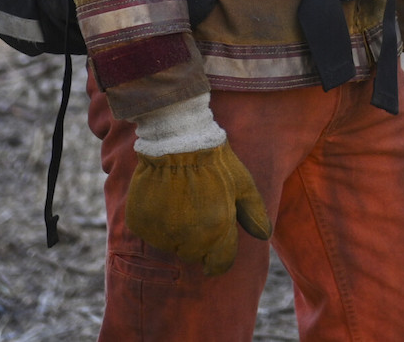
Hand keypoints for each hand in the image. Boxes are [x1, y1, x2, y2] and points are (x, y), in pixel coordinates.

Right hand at [122, 140, 270, 274]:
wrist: (176, 140)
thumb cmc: (215, 161)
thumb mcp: (243, 184)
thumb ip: (254, 213)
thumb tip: (264, 235)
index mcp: (216, 231)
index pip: (220, 263)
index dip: (220, 259)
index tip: (216, 256)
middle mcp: (188, 238)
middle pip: (194, 255)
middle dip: (199, 241)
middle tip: (198, 211)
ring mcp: (161, 232)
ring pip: (171, 244)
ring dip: (177, 232)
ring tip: (180, 200)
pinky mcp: (140, 224)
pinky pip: (151, 233)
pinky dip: (157, 223)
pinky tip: (162, 199)